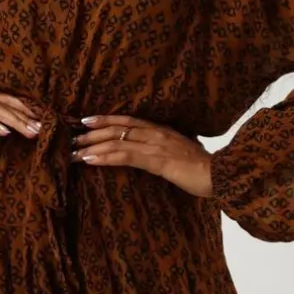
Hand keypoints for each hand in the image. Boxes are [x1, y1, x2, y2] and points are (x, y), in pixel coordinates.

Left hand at [70, 114, 212, 197]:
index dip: (106, 119)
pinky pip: (126, 156)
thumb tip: (153, 155)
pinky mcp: (157, 160)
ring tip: (73, 151)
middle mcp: (156, 133)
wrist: (222, 174)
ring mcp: (156, 145)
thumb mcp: (182, 154)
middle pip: (118, 128)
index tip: (86, 120)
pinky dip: (105, 156)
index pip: (128, 120)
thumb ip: (166, 150)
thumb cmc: (204, 169)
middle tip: (71, 136)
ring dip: (92, 145)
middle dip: (93, 132)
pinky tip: (90, 159)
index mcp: (162, 130)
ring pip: (117, 140)